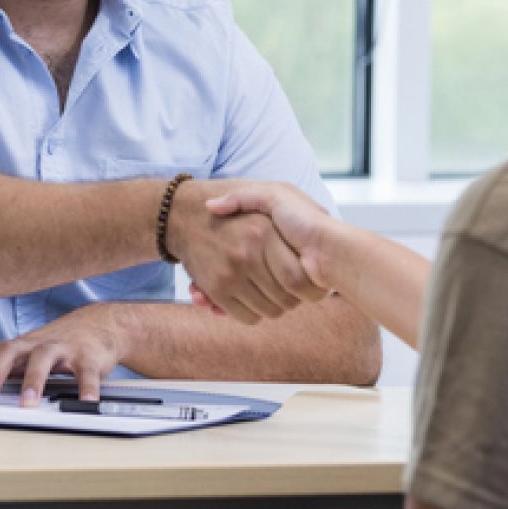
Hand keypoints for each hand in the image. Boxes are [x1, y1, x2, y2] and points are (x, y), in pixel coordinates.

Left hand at [0, 305, 130, 406]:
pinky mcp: (87, 356)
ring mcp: (60, 348)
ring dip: (34, 379)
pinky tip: (85, 402)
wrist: (96, 326)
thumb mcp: (12, 358)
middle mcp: (31, 345)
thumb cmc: (47, 347)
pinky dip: (86, 386)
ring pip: (43, 357)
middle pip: (7, 351)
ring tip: (29, 403)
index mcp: (12, 349)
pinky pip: (86, 370)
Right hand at [164, 179, 328, 324]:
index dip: (311, 288)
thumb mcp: (267, 191)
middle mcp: (246, 255)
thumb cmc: (233, 205)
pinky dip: (253, 313)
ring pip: (269, 311)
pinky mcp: (215, 288)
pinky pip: (246, 317)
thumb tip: (325, 219)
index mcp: (264, 232)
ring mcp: (229, 274)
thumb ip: (300, 206)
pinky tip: (252, 297)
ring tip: (273, 291)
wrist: (182, 213)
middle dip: (294, 300)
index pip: (300, 280)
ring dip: (274, 307)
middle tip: (292, 289)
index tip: (311, 281)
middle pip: (287, 300)